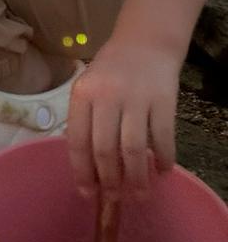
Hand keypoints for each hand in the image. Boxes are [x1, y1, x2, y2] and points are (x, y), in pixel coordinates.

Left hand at [67, 37, 179, 199]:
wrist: (144, 42)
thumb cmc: (110, 69)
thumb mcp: (87, 87)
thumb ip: (85, 119)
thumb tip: (85, 165)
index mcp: (82, 94)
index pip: (78, 141)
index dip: (81, 171)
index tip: (86, 194)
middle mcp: (106, 97)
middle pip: (105, 150)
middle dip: (109, 181)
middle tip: (114, 200)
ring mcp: (136, 100)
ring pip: (133, 150)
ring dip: (136, 179)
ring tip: (138, 196)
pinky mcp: (163, 103)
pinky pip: (163, 139)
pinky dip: (163, 160)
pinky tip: (162, 171)